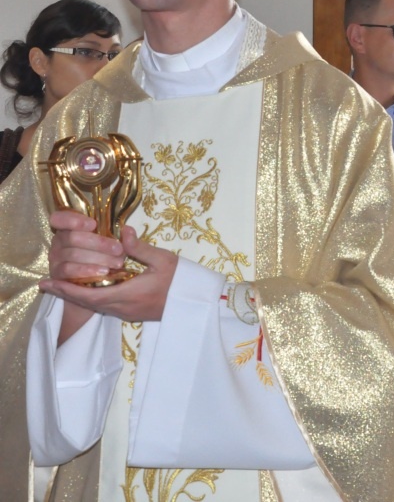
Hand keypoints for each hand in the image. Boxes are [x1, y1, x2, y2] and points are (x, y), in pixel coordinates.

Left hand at [40, 216, 178, 343]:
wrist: (197, 306)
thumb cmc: (183, 281)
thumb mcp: (164, 260)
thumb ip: (140, 248)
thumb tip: (123, 230)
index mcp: (128, 293)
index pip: (88, 294)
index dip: (65, 289)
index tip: (47, 282)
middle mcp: (123, 307)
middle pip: (86, 303)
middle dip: (65, 293)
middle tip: (46, 284)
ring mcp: (127, 313)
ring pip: (95, 306)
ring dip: (77, 297)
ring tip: (61, 285)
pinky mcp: (132, 313)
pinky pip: (105, 307)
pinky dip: (91, 299)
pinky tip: (87, 290)